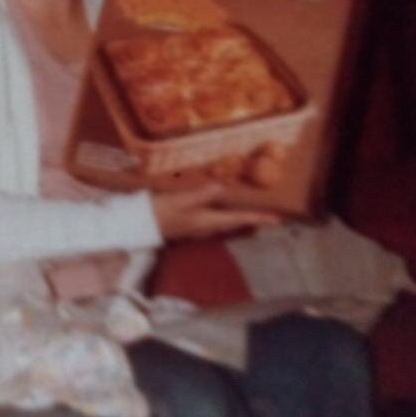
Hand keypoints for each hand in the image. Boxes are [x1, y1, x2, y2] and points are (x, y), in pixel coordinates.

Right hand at [151, 182, 280, 240]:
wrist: (138, 227)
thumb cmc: (158, 211)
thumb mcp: (179, 199)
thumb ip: (201, 194)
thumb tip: (222, 187)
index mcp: (206, 220)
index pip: (238, 219)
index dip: (258, 218)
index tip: (277, 219)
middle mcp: (206, 227)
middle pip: (234, 222)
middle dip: (251, 218)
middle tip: (268, 214)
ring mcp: (197, 228)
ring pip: (224, 222)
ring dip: (238, 217)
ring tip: (250, 210)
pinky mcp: (189, 225)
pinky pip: (214, 220)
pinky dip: (224, 215)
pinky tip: (221, 207)